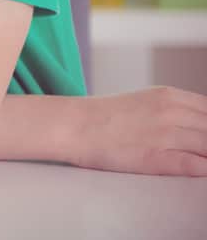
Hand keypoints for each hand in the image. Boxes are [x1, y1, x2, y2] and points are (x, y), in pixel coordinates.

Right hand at [73, 86, 206, 175]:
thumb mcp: (144, 101)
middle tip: (201, 147)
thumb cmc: (103, 117)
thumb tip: (198, 126)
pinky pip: (196, 166)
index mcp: (169, 95)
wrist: (72, 125)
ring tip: (200, 158)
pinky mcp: (156, 158)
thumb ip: (174, 110)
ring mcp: (165, 135)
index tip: (204, 134)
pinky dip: (204, 169)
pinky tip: (200, 170)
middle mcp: (171, 111)